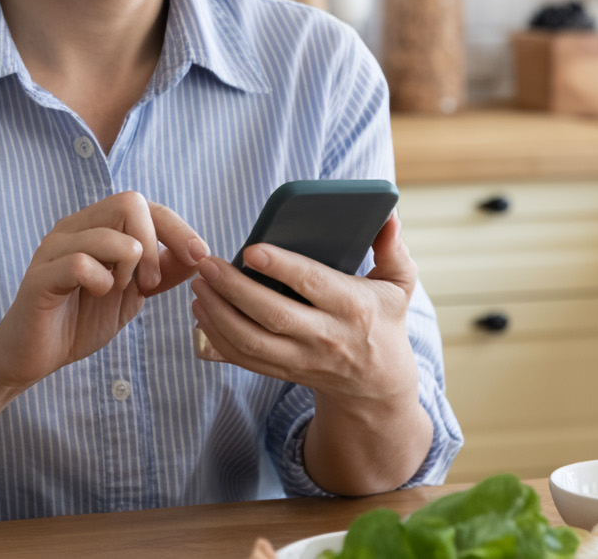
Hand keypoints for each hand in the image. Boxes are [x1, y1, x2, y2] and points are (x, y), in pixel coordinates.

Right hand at [0, 191, 206, 391]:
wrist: (32, 355)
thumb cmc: (79, 320)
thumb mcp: (132, 295)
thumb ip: (161, 272)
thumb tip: (198, 255)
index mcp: (95, 226)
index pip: (144, 205)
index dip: (178, 228)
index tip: (200, 256)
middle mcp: (74, 228)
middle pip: (129, 203)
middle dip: (155, 244)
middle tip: (151, 284)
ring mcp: (54, 248)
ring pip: (106, 232)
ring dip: (128, 265)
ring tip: (120, 291)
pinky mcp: (40, 276)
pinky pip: (79, 263)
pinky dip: (101, 280)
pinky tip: (99, 294)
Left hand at [188, 214, 419, 411]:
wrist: (377, 384)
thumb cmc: (384, 320)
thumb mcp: (399, 284)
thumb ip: (392, 248)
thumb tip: (388, 214)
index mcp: (353, 307)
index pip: (313, 284)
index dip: (281, 266)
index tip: (251, 249)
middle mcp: (326, 336)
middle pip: (272, 314)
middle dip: (234, 288)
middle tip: (206, 264)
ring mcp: (302, 359)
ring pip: (251, 340)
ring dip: (218, 313)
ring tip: (198, 284)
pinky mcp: (284, 373)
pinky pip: (243, 359)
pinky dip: (217, 337)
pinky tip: (202, 311)